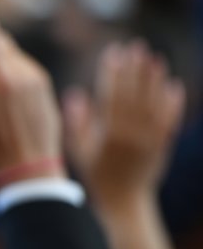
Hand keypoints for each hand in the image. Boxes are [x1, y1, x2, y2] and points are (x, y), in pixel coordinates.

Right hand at [64, 42, 184, 212]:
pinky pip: (169, 120)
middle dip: (134, 69)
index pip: (110, 95)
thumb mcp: (79, 150)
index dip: (112, 72)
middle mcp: (130, 134)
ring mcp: (149, 140)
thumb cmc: (96, 175)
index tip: (113, 52)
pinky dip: (173, 103)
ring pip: (153, 104)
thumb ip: (78, 122)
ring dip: (154, 80)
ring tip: (155, 59)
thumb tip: (75, 94)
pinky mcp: (162, 146)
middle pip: (133, 95)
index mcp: (108, 134)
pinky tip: (173, 86)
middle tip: (136, 47)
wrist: (123, 202)